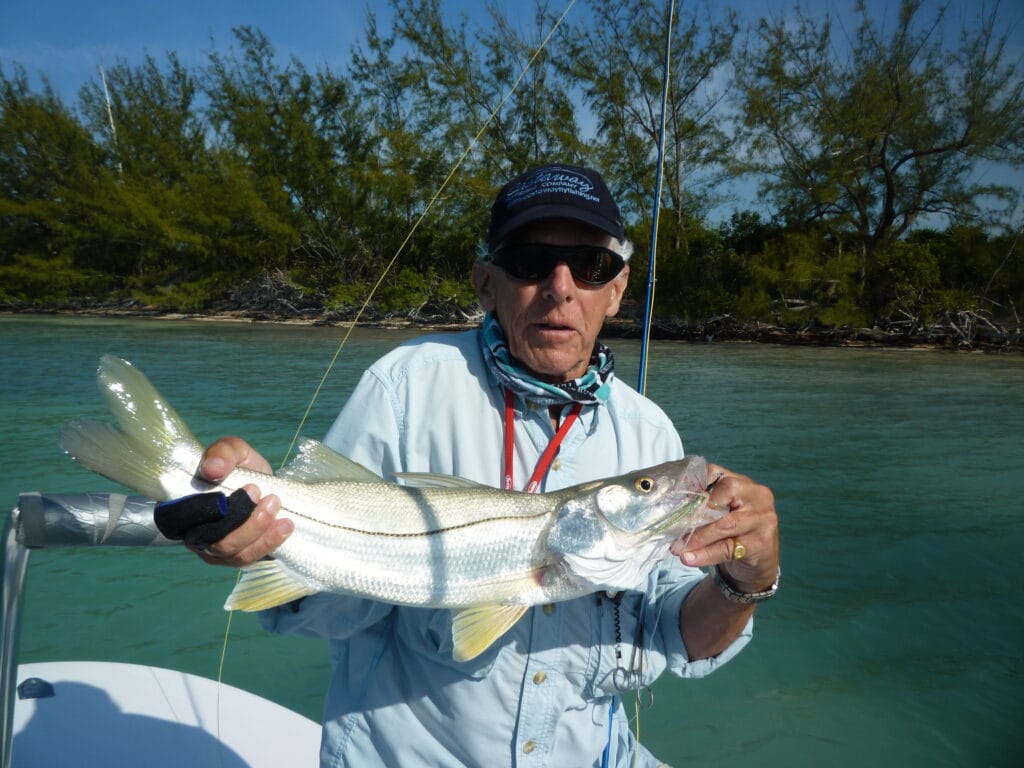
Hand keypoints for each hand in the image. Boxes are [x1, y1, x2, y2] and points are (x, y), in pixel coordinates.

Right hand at [191, 436, 292, 567]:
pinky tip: (285, 527)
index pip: (190, 521)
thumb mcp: (233, 450)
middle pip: (217, 543)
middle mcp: (197, 536)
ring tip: (278, 508)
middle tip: (271, 498)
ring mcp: (218, 552)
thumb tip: (212, 469)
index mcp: (186, 510)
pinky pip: (251, 558)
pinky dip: (269, 543)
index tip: (251, 488)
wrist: (260, 482)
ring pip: (236, 554)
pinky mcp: (239, 557)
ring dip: (261, 533)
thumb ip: (222, 453)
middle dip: (248, 523)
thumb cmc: (238, 467)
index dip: (217, 511)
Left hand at [671, 463, 778, 592]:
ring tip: (676, 548)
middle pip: (725, 493)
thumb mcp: (720, 513)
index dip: (693, 484)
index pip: (715, 473)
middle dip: (697, 511)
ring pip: (725, 524)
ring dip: (697, 537)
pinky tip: (689, 558)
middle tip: (674, 526)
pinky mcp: (762, 542)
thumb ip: (703, 506)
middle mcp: (757, 496)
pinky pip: (729, 548)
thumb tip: (670, 509)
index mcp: (743, 482)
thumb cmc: (732, 532)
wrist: (758, 563)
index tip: (673, 499)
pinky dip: (706, 554)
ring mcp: (763, 518)